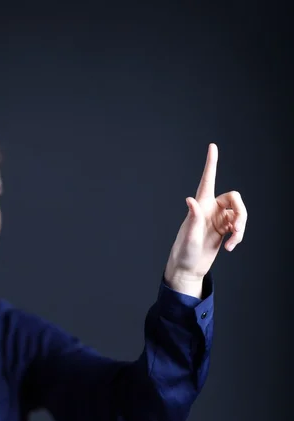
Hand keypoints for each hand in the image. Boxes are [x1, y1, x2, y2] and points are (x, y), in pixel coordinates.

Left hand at [165, 143, 247, 281]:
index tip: (212, 146)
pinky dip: (238, 236)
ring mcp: (218, 219)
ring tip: (233, 241)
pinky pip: (238, 227)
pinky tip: (230, 247)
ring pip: (240, 213)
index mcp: (200, 206)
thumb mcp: (189, 236)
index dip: (211, 163)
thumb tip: (190, 200)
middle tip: (236, 228)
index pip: (207, 180)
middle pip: (234, 198)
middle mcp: (210, 209)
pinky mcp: (223, 230)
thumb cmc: (184, 253)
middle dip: (241, 212)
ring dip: (241, 227)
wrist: (188, 269)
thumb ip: (193, 218)